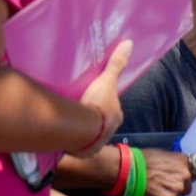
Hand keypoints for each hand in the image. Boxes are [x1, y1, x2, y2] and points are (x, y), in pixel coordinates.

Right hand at [72, 40, 129, 157]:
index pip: (112, 109)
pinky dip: (73, 141)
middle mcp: (110, 132)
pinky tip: (65, 137)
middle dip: (93, 118)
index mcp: (116, 117)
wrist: (82, 131)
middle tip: (79, 111)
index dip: (104, 104)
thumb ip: (116, 64)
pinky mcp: (83, 152)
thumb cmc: (97, 105)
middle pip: (102, 123)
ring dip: (83, 131)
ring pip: (91, 135)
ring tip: (70, 124)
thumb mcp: (106, 81)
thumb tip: (130, 43)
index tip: (94, 100)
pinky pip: (78, 145)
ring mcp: (97, 144)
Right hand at [139, 148, 194, 195]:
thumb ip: (174, 163)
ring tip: (155, 194)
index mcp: (184, 162)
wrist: (127, 170)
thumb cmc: (141, 160)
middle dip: (176, 188)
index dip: (188, 176)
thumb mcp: (162, 155)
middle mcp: (185, 175)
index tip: (184, 179)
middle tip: (162, 187)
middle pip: (186, 187)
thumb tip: (178, 168)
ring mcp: (177, 189)